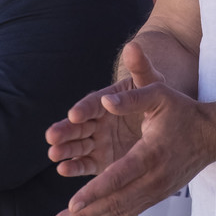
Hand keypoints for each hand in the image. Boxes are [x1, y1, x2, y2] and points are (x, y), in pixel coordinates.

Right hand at [47, 43, 163, 177]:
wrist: (163, 121)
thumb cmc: (154, 97)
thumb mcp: (150, 82)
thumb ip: (140, 67)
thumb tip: (133, 45)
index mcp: (106, 101)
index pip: (92, 104)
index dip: (84, 109)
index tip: (75, 114)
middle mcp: (97, 120)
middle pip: (78, 125)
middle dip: (65, 130)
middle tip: (52, 136)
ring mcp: (97, 140)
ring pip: (77, 145)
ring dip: (65, 149)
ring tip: (54, 154)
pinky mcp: (100, 160)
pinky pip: (85, 163)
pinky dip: (74, 167)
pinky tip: (63, 169)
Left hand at [51, 55, 215, 215]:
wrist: (212, 135)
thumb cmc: (184, 112)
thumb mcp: (160, 95)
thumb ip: (132, 98)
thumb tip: (105, 102)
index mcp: (151, 153)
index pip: (119, 177)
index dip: (94, 191)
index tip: (71, 203)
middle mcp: (154, 177)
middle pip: (116, 201)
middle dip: (86, 213)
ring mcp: (158, 190)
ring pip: (122, 210)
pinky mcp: (158, 194)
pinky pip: (131, 211)